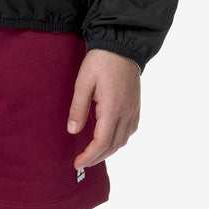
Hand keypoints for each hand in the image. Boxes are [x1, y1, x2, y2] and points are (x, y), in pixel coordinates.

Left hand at [67, 49, 140, 168]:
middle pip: (113, 145)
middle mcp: (126, 113)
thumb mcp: (83, 82)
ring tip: (94, 153)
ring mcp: (134, 109)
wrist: (121, 44)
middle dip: (97, 157)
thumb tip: (73, 131)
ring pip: (123, 140)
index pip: (101, 142)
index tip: (77, 163)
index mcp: (112, 109)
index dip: (89, 156)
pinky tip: (110, 138)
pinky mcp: (136, 105)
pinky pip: (130, 130)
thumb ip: (78, 108)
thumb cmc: (100, 61)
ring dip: (109, 150)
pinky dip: (119, 140)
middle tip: (82, 161)